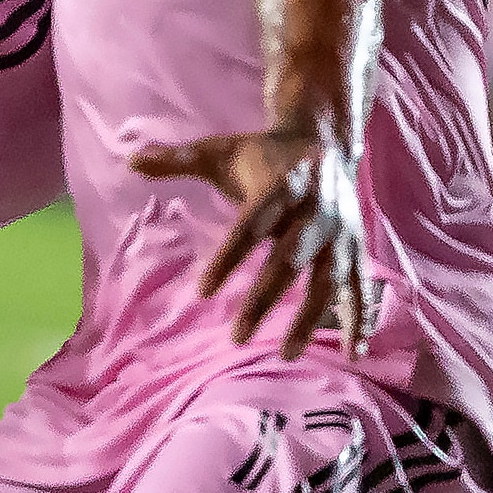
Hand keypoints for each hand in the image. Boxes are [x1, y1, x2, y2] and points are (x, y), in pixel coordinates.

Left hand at [131, 126, 372, 358]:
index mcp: (280, 186)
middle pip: (290, 259)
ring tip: (286, 353)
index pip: (251, 226)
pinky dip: (361, 319)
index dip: (229, 258)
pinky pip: (361, 286)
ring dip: (312, 317)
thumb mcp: (221, 150)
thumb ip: (178, 159)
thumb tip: (130, 159)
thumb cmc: (263, 153)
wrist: (325, 138)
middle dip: (265, 298)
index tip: (204, 291)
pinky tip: (353, 354)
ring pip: (328, 279)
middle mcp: (315, 210)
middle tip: (237, 336)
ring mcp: (340, 232)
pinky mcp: (355, 247)